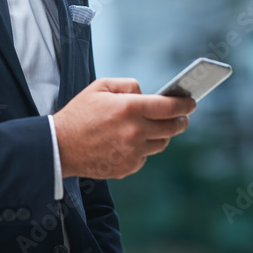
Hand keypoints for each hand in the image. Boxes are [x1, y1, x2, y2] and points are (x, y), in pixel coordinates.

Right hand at [53, 78, 194, 179]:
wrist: (61, 145)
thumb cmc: (79, 114)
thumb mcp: (99, 87)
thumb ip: (127, 85)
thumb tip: (146, 93)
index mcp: (129, 108)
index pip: (170, 107)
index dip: (185, 103)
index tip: (191, 101)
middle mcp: (135, 131)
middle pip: (173, 127)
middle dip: (181, 120)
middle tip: (181, 116)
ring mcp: (134, 152)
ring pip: (162, 143)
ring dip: (162, 134)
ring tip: (151, 127)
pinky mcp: (129, 167)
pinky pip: (146, 156)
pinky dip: (143, 148)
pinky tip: (128, 141)